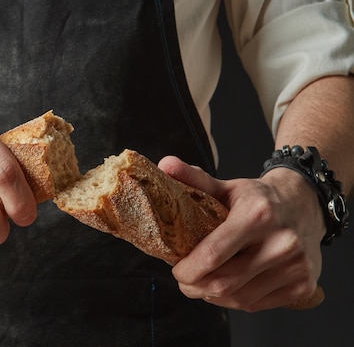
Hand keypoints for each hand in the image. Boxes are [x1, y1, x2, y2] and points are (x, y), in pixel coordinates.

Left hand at [158, 156, 324, 310]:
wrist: (304, 205)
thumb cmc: (258, 198)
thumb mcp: (227, 185)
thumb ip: (194, 178)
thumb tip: (164, 164)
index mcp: (256, 214)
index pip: (213, 253)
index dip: (188, 268)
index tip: (175, 268)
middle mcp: (280, 242)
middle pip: (224, 281)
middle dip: (195, 286)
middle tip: (183, 280)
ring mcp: (295, 266)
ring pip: (240, 298)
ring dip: (212, 296)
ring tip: (201, 284)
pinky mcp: (303, 285)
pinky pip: (257, 304)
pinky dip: (234, 301)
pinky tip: (225, 289)